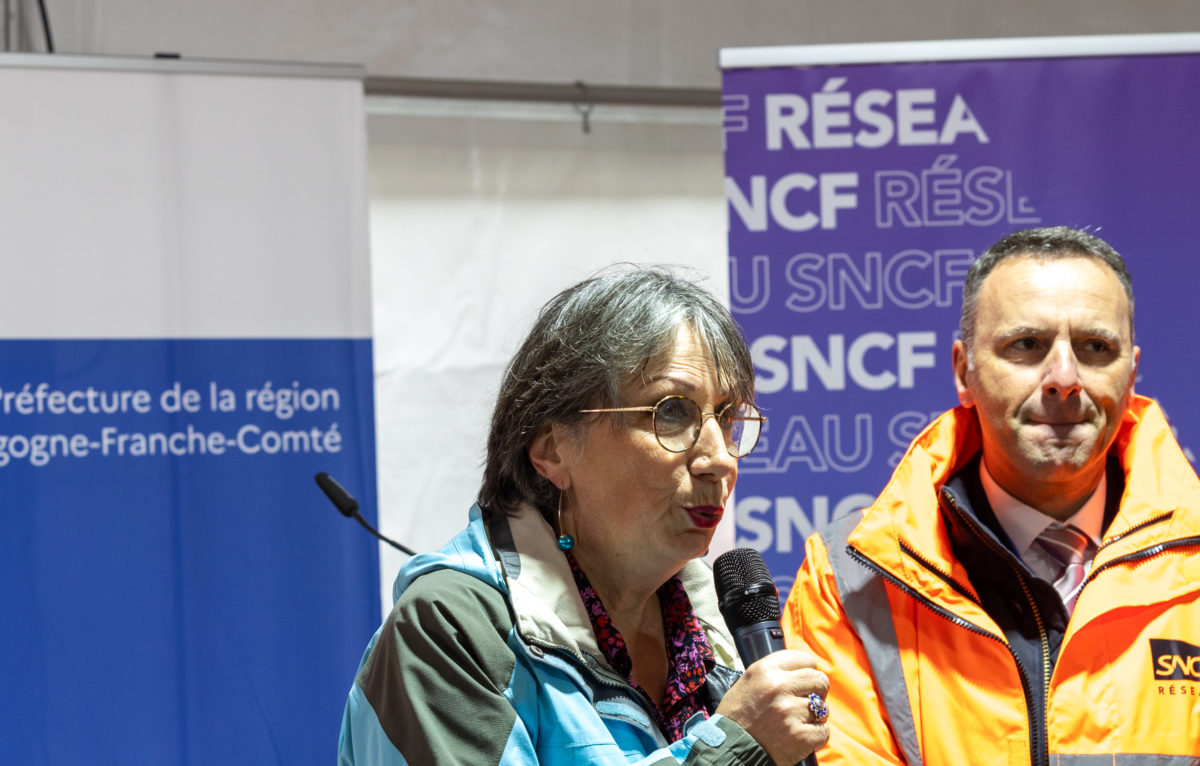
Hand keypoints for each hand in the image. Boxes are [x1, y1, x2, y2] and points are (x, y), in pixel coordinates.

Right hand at [714, 649, 829, 764]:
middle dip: (817, 690)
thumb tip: (799, 671)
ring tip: (797, 722)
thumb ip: (773, 673)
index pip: (803, 659)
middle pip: (819, 680)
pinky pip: (823, 731)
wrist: (729, 749)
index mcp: (765, 670)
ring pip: (823, 707)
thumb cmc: (736, 718)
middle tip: (805, 701)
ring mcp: (791, 711)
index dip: (808, 670)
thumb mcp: (747, 683)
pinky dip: (816, 736)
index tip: (805, 680)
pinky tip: (801, 737)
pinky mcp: (800, 736)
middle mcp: (779, 686)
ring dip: (814, 716)